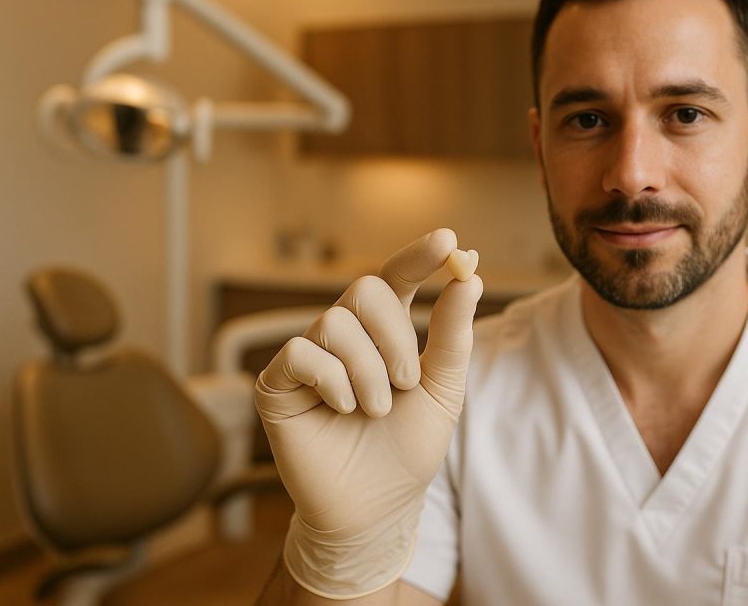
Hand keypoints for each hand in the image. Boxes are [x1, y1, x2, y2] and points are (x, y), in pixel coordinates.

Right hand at [254, 228, 481, 597]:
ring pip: (335, 323)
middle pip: (364, 290)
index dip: (418, 257)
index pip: (396, 277)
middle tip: (405, 384)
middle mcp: (344, 336)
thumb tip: (470, 276)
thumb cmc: (409, 447)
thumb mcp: (443, 389)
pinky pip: (301, 354)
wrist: (378, 506)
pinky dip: (333, 382)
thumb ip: (453, 335)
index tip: (449, 241)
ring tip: (375, 410)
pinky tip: (342, 411)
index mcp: (383, 331)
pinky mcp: (277, 384)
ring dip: (368, 372)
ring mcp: (308, 357)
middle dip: (394, 336)